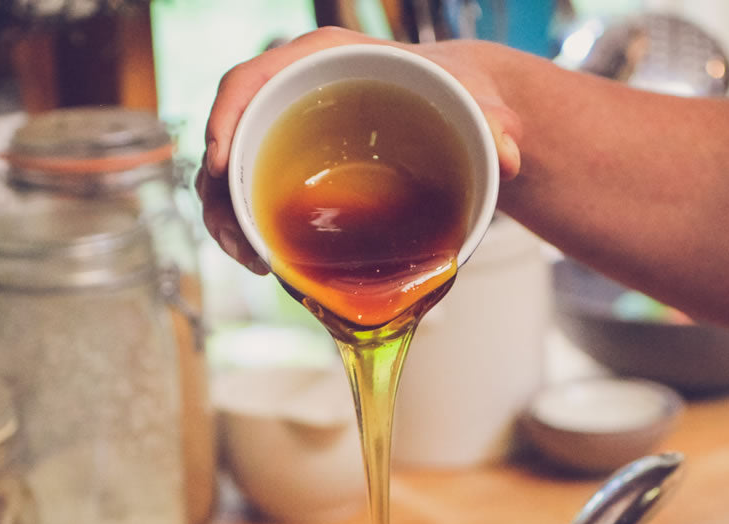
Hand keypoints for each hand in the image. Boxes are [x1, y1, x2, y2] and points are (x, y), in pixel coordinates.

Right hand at [196, 27, 523, 275]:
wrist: (460, 111)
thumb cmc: (458, 94)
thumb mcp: (477, 102)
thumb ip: (494, 122)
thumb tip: (510, 156)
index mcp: (321, 59)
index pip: (248, 79)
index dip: (224, 119)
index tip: (219, 163)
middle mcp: (292, 90)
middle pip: (229, 131)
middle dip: (219, 187)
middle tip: (238, 239)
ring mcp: (286, 129)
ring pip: (231, 169)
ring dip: (227, 216)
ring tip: (252, 260)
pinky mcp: (289, 164)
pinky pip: (250, 192)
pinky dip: (247, 225)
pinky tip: (264, 260)